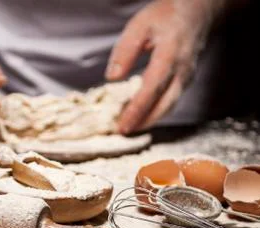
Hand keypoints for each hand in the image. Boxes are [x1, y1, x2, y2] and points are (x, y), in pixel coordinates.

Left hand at [106, 0, 218, 133]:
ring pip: (169, 106)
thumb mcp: (140, 25)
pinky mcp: (185, 80)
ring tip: (130, 127)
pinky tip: (143, 116)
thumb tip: (112, 78)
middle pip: (164, 105)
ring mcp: (186, 77)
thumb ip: (125, 51)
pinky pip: (171, 101)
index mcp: (170, 55)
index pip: (151, 89)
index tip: (122, 125)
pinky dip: (156, 112)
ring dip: (150, 120)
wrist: (198, 11)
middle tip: (124, 132)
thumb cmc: (167, 15)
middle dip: (143, 122)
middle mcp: (181, 70)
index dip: (136, 110)